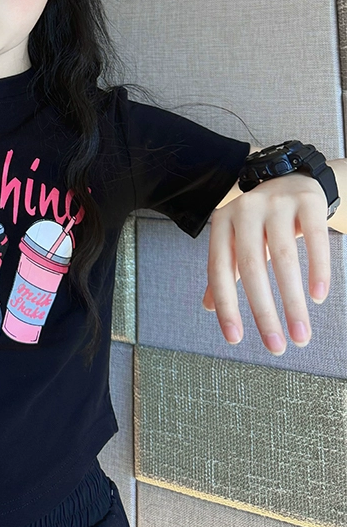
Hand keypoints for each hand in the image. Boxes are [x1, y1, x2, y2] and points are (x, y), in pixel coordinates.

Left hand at [203, 172, 330, 354]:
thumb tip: (208, 307)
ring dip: (293, 302)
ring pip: (284, 258)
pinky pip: (315, 239)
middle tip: (276, 347)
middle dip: (263, 312)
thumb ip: (224, 271)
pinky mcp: (307, 201)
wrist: (292, 179)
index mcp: (222, 223)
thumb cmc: (260, 222)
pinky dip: (318, 270)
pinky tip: (318, 296)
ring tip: (301, 334)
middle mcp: (244, 210)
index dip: (226, 305)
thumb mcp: (237, 241)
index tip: (235, 339)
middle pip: (251, 268)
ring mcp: (276, 203)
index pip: (219, 269)